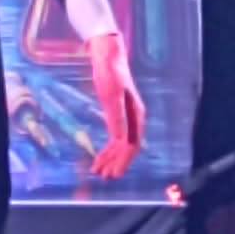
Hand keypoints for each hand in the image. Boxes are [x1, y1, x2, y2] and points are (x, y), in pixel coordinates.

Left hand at [87, 32, 145, 178]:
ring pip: (122, 145)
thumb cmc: (110, 74)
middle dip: (116, 163)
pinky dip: (109, 149)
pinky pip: (116, 137)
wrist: (108, 56)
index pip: (131, 145)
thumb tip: (120, 140)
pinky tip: (101, 156)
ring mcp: (127, 118)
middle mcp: (134, 119)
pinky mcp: (119, 115)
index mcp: (136, 116)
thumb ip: (116, 118)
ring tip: (99, 170)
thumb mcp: (111, 96)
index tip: (111, 173)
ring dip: (111, 159)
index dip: (121, 161)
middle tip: (103, 177)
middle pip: (128, 148)